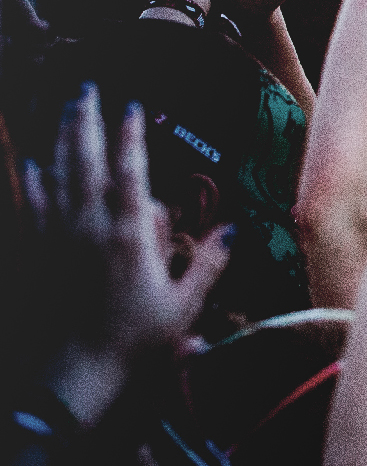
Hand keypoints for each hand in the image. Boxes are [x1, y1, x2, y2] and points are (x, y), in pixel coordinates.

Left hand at [21, 88, 232, 424]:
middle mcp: (88, 228)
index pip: (129, 172)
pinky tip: (32, 164)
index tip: (132, 106)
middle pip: (83, 162)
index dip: (130, 136)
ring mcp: (59, 239)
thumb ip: (208, 263)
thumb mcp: (183, 305)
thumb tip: (234, 230)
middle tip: (85, 89)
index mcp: (127, 236)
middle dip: (84, 122)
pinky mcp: (40, 255)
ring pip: (56, 177)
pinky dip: (34, 182)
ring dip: (60, 141)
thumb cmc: (134, 341)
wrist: (76, 375)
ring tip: (64, 112)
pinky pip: (33, 207)